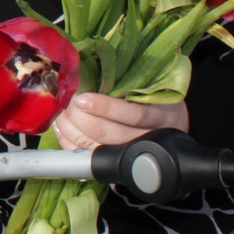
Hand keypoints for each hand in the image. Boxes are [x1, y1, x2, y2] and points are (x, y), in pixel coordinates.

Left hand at [52, 93, 189, 151]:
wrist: (172, 126)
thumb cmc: (158, 98)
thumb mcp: (155, 86)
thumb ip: (131, 81)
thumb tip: (91, 69)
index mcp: (162, 116)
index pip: (134, 115)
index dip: (105, 107)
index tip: (82, 98)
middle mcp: (150, 138)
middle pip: (109, 134)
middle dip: (80, 118)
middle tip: (67, 102)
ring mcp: (133, 153)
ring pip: (97, 148)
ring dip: (72, 130)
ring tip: (61, 113)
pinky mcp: (118, 163)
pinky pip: (89, 158)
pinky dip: (72, 144)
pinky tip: (62, 129)